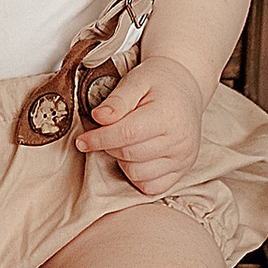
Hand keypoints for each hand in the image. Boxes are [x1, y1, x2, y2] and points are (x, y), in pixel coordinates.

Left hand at [81, 53, 204, 197]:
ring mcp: (183, 158)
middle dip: (109, 146)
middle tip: (106, 133)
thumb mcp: (136, 80)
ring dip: (122, 161)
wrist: (185, 89)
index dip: (99, 139)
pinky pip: (152, 187)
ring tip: (125, 142)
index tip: (82, 141)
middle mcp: (180, 140)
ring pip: (138, 173)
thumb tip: (99, 117)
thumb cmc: (159, 83)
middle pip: (129, 155)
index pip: (126, 134)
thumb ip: (117, 100)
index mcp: (168, 115)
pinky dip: (138, 176)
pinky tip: (136, 158)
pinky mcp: (183, 170)